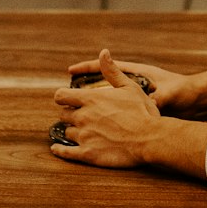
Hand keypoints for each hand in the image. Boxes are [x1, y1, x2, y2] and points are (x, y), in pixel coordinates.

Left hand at [52, 50, 160, 166]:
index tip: (68, 100)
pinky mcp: (87, 154)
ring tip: (82, 132)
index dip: (63, 97)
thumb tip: (103, 53)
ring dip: (72, 131)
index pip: (61, 96)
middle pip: (63, 115)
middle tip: (81, 117)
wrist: (150, 139)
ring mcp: (84, 136)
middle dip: (71, 115)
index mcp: (90, 99)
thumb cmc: (142, 111)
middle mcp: (83, 117)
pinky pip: (66, 153)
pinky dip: (59, 151)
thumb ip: (112, 71)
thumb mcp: (129, 86)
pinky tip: (56, 149)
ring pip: (67, 133)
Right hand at [67, 56, 196, 113]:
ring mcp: (133, 97)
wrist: (194, 99)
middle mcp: (132, 85)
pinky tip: (92, 129)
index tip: (70, 70)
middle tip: (65, 99)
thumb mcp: (168, 93)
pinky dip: (104, 117)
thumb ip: (157, 95)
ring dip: (91, 106)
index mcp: (136, 75)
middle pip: (102, 85)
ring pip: (106, 100)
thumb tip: (149, 100)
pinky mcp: (137, 108)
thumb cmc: (182, 92)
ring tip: (73, 116)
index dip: (87, 68)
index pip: (107, 69)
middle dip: (84, 90)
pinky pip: (116, 112)